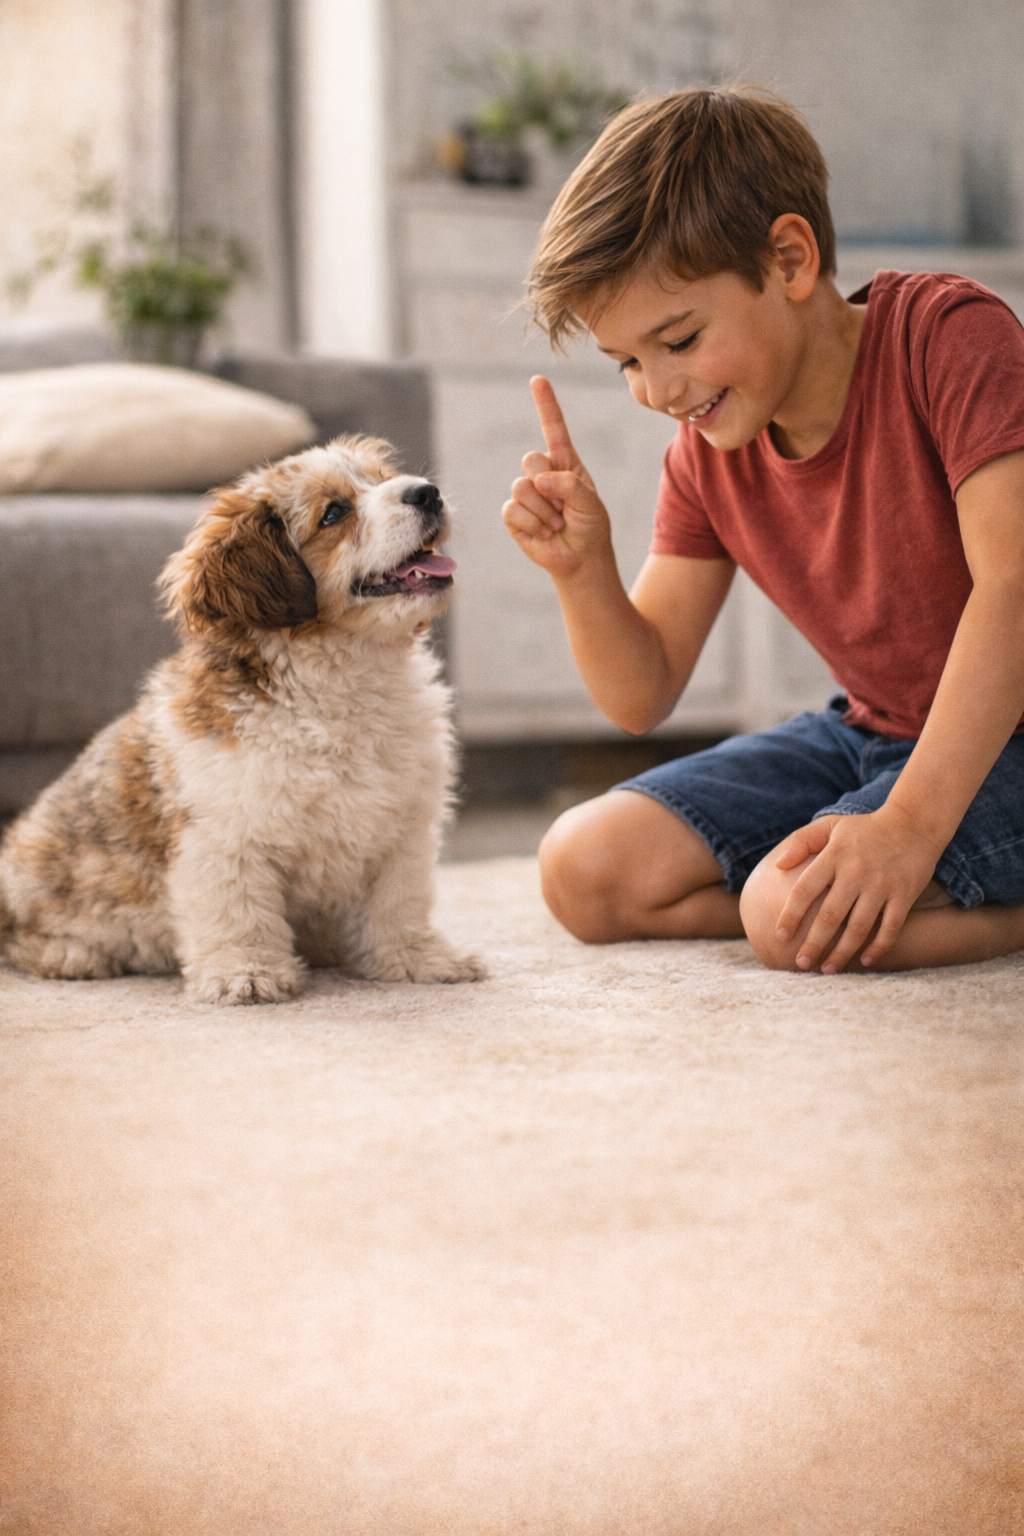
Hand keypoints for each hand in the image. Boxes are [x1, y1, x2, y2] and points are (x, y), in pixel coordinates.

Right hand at [502, 376, 612, 578]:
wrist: (580, 559)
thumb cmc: (589, 527)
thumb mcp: (590, 502)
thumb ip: (569, 485)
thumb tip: (538, 482)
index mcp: (564, 463)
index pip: (553, 429)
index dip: (545, 405)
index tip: (538, 380)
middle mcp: (542, 474)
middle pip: (531, 459)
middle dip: (549, 486)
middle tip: (564, 508)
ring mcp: (525, 493)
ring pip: (521, 488)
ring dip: (544, 512)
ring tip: (557, 524)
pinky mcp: (513, 515)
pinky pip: (513, 510)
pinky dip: (532, 524)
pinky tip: (544, 533)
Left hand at [773, 805, 942, 972]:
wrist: (914, 823)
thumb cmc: (865, 829)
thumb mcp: (831, 825)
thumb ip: (801, 841)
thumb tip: (777, 865)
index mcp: (834, 856)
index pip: (805, 890)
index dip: (790, 915)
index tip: (780, 936)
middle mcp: (856, 871)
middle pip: (829, 915)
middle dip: (813, 943)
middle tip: (801, 963)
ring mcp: (882, 884)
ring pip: (858, 927)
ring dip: (842, 952)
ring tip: (828, 969)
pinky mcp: (904, 894)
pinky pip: (890, 927)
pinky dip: (878, 947)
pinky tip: (864, 961)